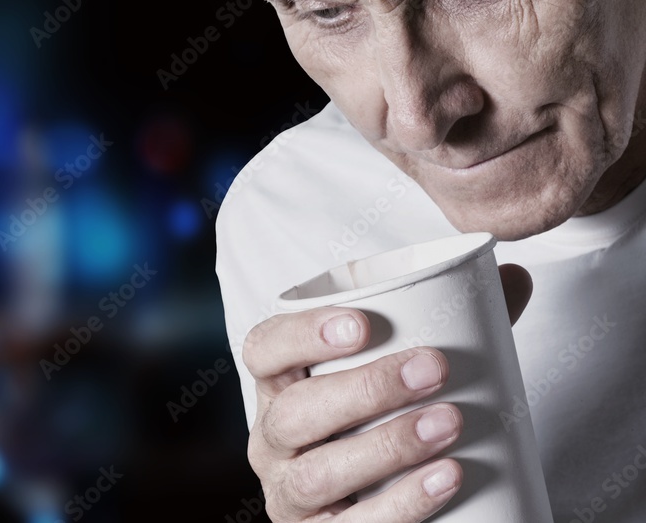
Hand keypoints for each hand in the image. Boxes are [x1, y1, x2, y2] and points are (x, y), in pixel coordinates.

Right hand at [244, 264, 532, 521]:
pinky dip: (401, 503)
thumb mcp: (399, 376)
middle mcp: (271, 440)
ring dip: (386, 445)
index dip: (301, 334)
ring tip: (450, 422)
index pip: (263, 349)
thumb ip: (447, 323)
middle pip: (294, 412)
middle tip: (435, 368)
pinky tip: (445, 479)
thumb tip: (512, 275)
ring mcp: (289, 495)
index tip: (363, 324)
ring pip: (317, 473)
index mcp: (279, 386)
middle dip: (365, 389)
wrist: (384, 506)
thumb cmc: (384, 423)